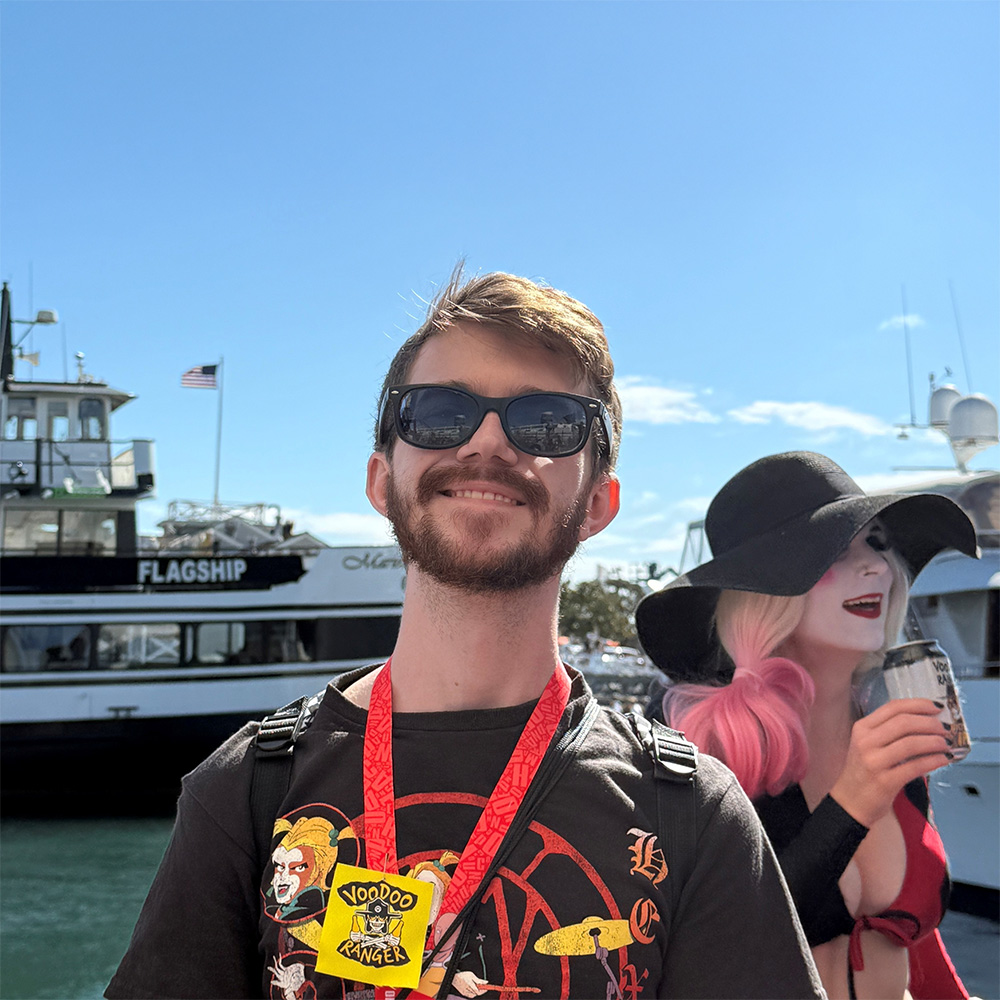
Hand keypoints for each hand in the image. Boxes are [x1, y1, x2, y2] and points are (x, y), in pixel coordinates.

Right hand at [829, 698, 951, 826]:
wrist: (849, 802)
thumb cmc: (864, 772)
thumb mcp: (868, 745)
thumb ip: (889, 733)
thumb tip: (926, 723)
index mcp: (862, 728)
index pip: (892, 708)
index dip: (918, 705)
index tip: (936, 707)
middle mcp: (865, 741)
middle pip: (904, 722)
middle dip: (930, 723)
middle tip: (945, 728)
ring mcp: (874, 761)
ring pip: (911, 743)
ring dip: (934, 742)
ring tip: (946, 744)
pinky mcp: (885, 781)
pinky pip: (915, 766)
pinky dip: (933, 761)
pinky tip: (942, 759)